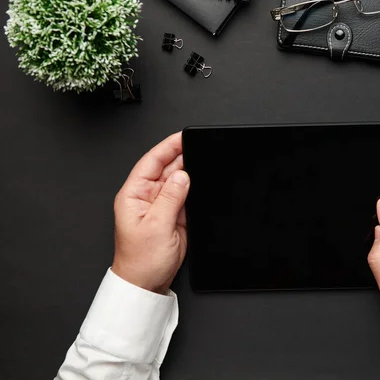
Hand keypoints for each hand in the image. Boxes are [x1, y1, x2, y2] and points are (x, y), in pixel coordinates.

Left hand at [112, 132, 189, 294]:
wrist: (147, 284)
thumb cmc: (141, 261)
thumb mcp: (157, 226)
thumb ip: (171, 197)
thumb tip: (182, 175)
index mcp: (134, 195)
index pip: (151, 162)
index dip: (167, 147)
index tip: (182, 136)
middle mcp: (147, 197)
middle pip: (166, 169)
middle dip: (182, 157)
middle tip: (200, 147)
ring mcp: (161, 206)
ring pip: (178, 182)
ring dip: (190, 174)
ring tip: (204, 164)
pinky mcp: (174, 216)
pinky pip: (186, 197)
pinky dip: (194, 190)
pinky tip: (202, 184)